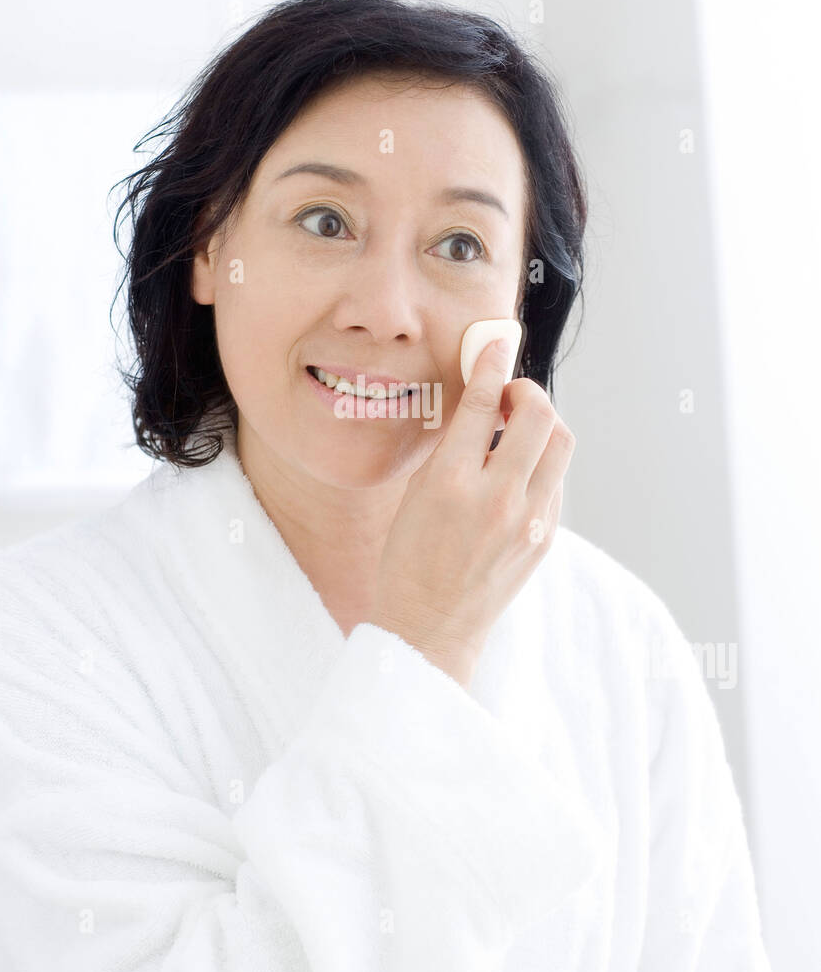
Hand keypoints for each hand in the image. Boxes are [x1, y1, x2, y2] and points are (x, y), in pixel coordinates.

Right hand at [368, 337, 575, 687]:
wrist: (430, 626)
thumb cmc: (409, 559)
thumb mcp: (416, 493)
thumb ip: (451, 447)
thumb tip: (479, 403)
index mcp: (451, 483)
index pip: (482, 404)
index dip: (491, 365)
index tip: (495, 344)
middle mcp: (496, 499)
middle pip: (538, 415)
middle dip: (526, 391)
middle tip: (508, 395)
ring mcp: (528, 520)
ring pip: (560, 443)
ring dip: (542, 423)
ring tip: (517, 429)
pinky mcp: (544, 537)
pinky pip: (556, 480)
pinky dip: (540, 463)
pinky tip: (517, 471)